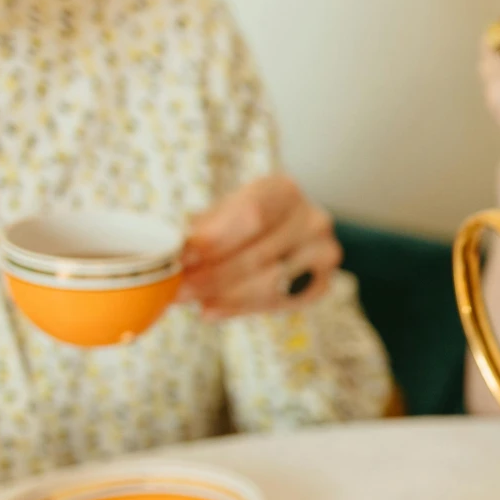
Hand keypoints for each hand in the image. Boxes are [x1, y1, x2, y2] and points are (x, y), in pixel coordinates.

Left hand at [181, 175, 340, 319]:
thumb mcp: (225, 213)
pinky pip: (279, 301)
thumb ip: (205, 230)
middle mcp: (312, 218)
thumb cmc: (249, 223)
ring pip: (270, 281)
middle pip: (259, 252)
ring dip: (225, 295)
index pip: (251, 214)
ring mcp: (323, 253)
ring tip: (194, 301)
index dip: (215, 239)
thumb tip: (176, 254)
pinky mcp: (323, 284)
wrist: (291, 236)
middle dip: (213, 275)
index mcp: (284, 190)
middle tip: (179, 289)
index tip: (182, 258)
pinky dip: (242, 308)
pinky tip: (215, 310)